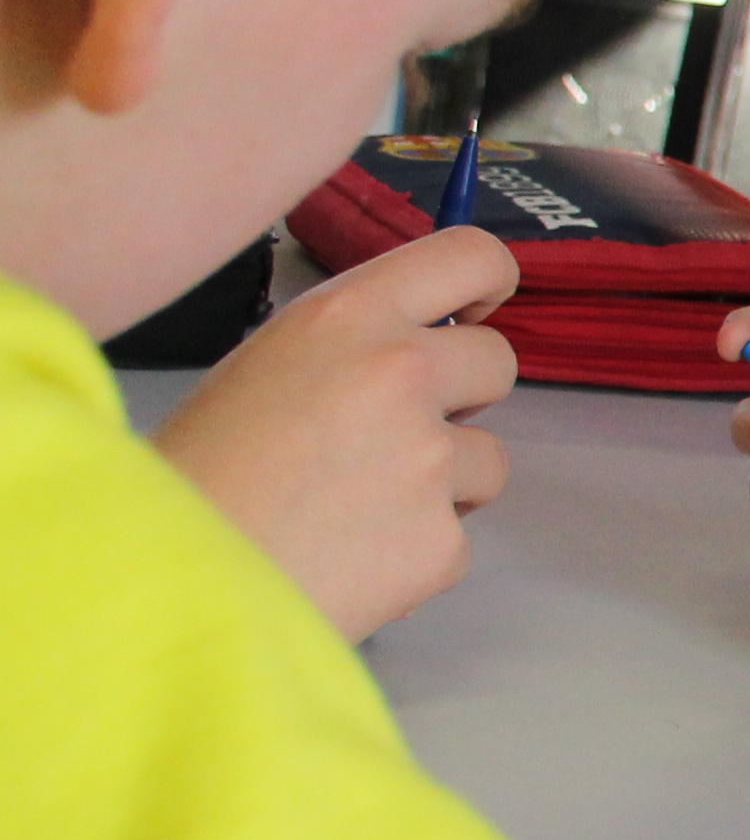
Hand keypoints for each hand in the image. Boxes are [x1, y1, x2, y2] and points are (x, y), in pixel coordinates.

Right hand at [155, 226, 519, 637]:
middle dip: (460, 399)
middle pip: (496, 363)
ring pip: (487, 459)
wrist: (163, 582)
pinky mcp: (440, 541)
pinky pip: (456, 537)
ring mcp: (430, 458)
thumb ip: (351, 346)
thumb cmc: (198, 472)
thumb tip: (425, 346)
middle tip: (391, 437)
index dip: (489, 283)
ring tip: (350, 511)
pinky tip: (350, 560)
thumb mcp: (264, 367)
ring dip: (442, 484)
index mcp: (348, 316)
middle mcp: (401, 372)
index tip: (482, 310)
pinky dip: (416, 554)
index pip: (469, 257)